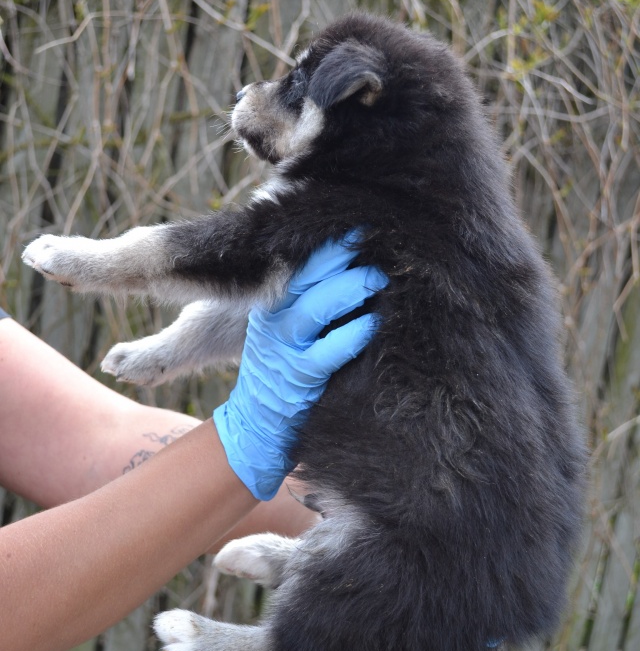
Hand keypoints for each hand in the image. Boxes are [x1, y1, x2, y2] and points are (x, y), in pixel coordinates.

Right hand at [213, 238, 386, 499]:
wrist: (256, 425)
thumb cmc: (284, 368)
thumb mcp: (285, 325)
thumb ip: (310, 295)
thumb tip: (355, 261)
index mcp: (270, 301)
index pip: (298, 260)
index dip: (329, 243)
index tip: (359, 225)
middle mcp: (274, 319)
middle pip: (306, 275)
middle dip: (342, 256)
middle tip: (376, 243)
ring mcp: (285, 348)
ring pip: (317, 306)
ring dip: (351, 288)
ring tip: (378, 278)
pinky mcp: (300, 378)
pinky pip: (329, 351)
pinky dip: (353, 334)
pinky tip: (373, 322)